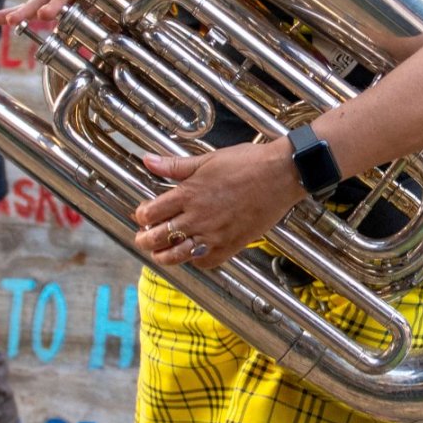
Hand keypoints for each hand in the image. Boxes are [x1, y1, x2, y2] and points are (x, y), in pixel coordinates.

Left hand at [132, 140, 304, 269]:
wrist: (281, 175)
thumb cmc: (247, 163)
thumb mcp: (208, 160)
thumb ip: (175, 165)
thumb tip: (148, 160)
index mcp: (189, 194)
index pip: (151, 214)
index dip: (141, 217)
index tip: (142, 216)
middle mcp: (198, 217)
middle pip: (158, 237)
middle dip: (145, 240)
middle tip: (143, 238)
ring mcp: (215, 234)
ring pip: (177, 255)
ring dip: (163, 256)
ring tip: (159, 252)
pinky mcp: (231, 245)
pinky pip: (205, 262)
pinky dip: (194, 261)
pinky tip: (192, 254)